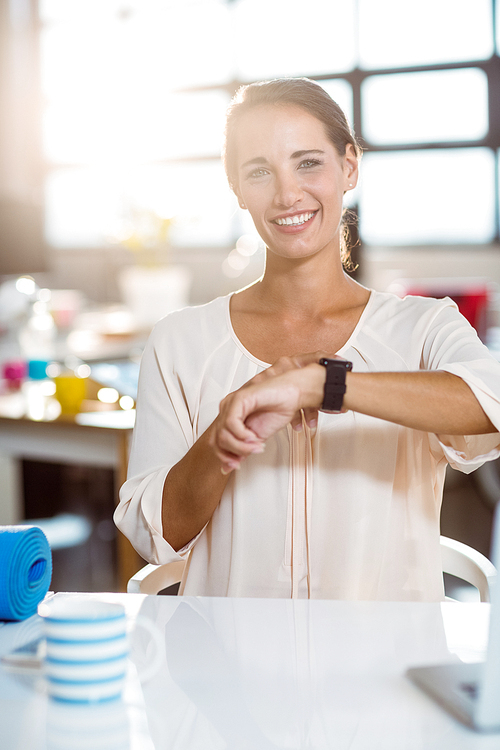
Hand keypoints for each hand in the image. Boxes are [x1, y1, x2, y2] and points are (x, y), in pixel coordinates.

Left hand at [209, 353, 327, 473]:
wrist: (293, 394)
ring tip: (257, 446)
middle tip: (249, 455)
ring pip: (223, 434)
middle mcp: (226, 409)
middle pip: (216, 440)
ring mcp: (231, 403)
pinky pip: (231, 423)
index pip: (215, 442)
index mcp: (229, 417)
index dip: (224, 457)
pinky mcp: (239, 398)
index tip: (238, 466)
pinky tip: (255, 437)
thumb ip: (242, 450)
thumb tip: (227, 467)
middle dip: (232, 454)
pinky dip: (242, 435)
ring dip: (241, 446)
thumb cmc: (278, 410)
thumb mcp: (257, 438)